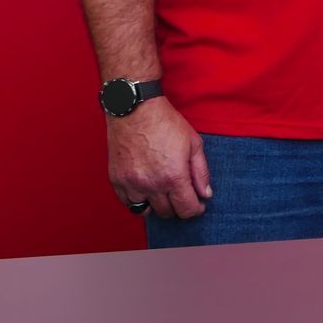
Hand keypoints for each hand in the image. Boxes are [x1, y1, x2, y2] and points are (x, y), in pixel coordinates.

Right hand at [107, 98, 210, 217]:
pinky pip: (127, 203)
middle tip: (181, 196)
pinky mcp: (117, 180)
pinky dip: (137, 201)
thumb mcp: (193, 143)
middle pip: (167, 212)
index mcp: (174, 176)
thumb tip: (205, 194)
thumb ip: (201, 172)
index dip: (195, 210)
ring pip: (146, 211)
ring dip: (157, 206)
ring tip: (163, 194)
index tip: (197, 205)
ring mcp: (132, 184)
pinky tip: (146, 190)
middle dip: (178, 207)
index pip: (186, 209)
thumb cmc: (166, 123)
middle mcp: (152, 185)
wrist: (135, 109)